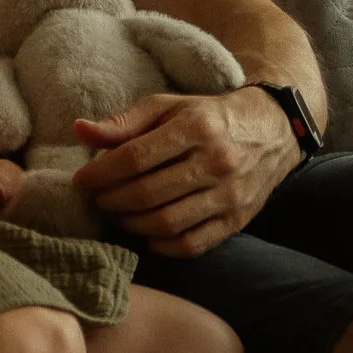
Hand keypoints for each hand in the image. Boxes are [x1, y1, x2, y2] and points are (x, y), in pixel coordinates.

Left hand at [69, 86, 299, 256]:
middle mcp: (217, 161)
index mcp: (197, 127)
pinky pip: (191, 244)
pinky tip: (146, 232)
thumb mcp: (168, 107)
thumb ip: (124, 122)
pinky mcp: (237, 220)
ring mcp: (230, 195)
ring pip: (167, 222)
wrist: (272, 131)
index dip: (101, 173)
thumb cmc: (208, 117)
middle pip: (148, 193)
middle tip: (98, 199)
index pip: (136, 157)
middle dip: (112, 200)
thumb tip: (80, 131)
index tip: (82, 181)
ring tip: (118, 214)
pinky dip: (161, 245)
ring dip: (131, 223)